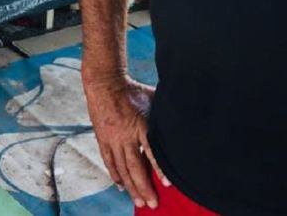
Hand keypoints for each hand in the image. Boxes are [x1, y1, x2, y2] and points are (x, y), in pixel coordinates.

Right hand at [83, 74, 166, 209]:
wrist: (104, 82)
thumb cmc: (131, 89)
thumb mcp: (152, 98)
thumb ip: (164, 113)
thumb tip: (184, 118)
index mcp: (140, 124)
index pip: (150, 151)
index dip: (159, 168)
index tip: (167, 185)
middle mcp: (125, 135)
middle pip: (135, 166)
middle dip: (144, 187)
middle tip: (152, 204)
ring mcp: (112, 138)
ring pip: (121, 168)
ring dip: (131, 187)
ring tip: (138, 201)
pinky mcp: (102, 138)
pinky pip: (108, 160)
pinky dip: (114, 174)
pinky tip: (121, 185)